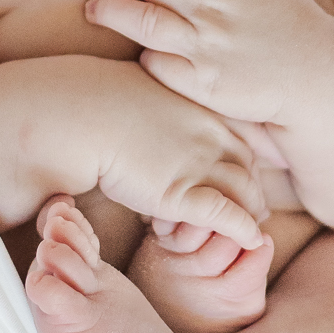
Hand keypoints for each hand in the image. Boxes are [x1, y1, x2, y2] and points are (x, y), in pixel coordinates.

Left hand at [84, 0, 322, 126]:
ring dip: (114, 10)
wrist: (319, 77)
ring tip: (90, 7)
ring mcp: (206, 46)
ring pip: (147, 21)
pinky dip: (145, 56)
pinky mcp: (203, 83)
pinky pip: (161, 65)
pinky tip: (133, 50)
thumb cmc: (297, 24)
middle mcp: (213, 8)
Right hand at [93, 60, 268, 249]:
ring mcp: (199, 164)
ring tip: (237, 233)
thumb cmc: (99, 102)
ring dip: (245, 215)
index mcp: (202, 110)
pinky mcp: (182, 193)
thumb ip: (164, 106)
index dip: (244, 167)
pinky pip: (227, 215)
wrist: (81, 115)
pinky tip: (249, 240)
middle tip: (250, 215)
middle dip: (253, 195)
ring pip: (244, 194)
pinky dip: (243, 229)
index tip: (242, 183)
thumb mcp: (146, 92)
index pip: (243, 142)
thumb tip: (154, 112)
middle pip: (249, 170)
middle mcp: (210, 135)